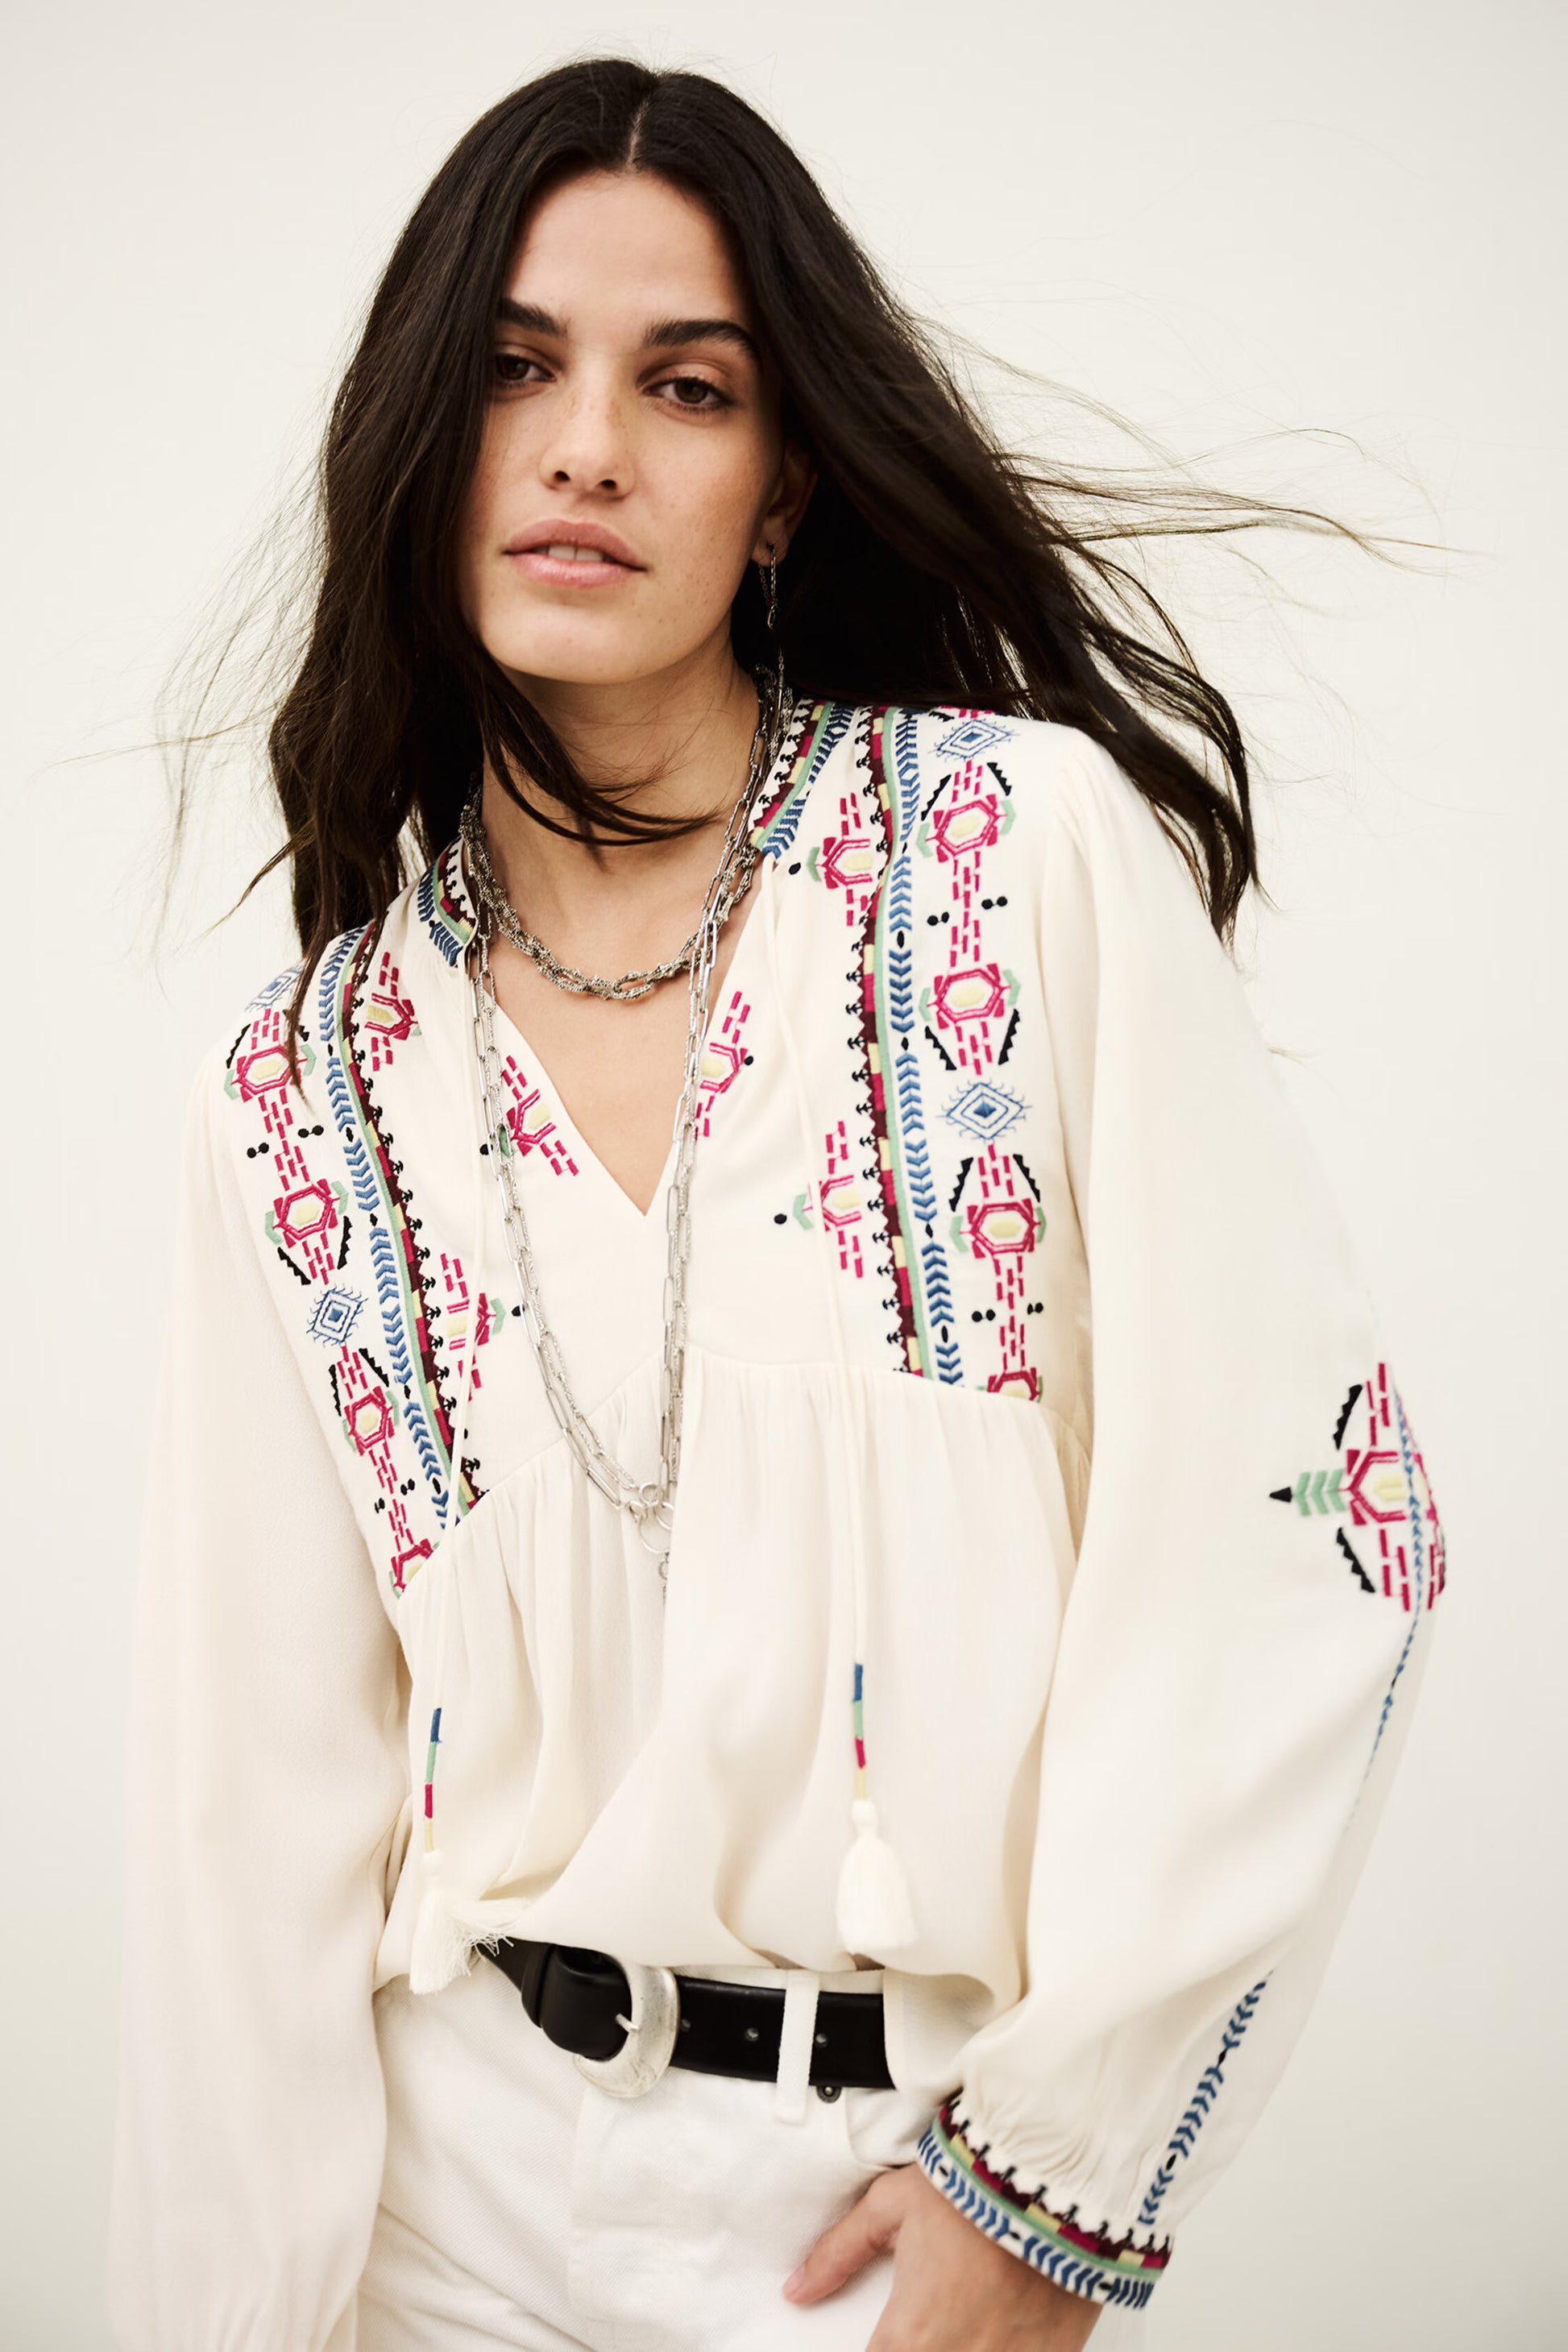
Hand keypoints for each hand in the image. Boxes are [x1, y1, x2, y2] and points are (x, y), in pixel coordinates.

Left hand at [784, 2162, 1102, 2347]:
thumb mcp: (891, 2207)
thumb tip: (798, 2289)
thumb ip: (840, 2253)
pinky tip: (999, 2328)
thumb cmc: (970, 2188)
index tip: (887, 2339)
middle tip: (923, 2324)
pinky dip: (1006, 2351)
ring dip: (960, 2349)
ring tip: (959, 2319)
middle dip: (917, 2348)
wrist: (1049, 2172)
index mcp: (914, 2334)